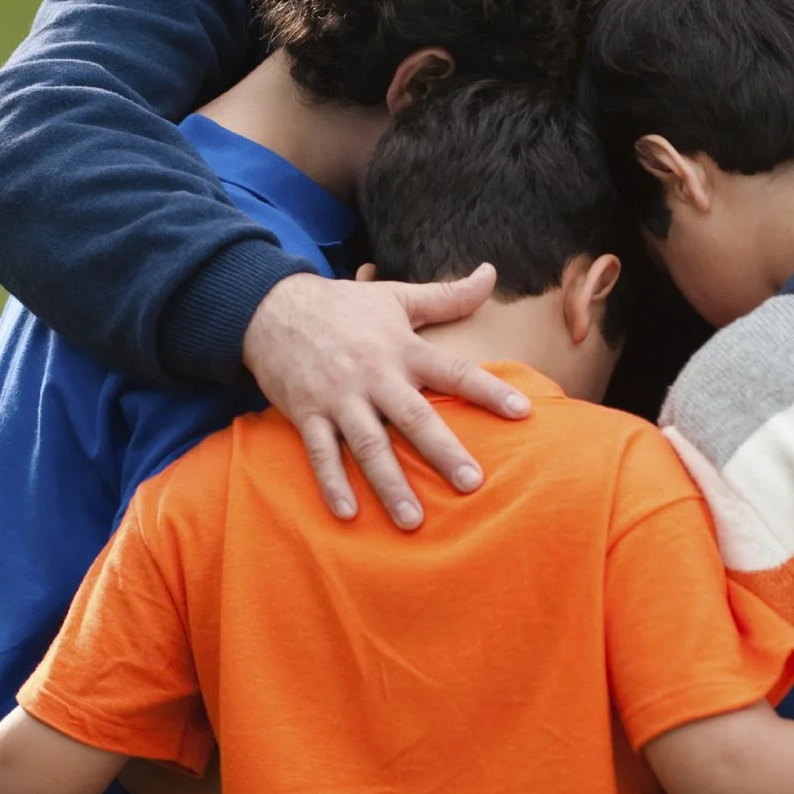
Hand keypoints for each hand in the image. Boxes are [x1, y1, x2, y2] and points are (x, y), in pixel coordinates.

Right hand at [242, 265, 528, 528]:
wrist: (271, 306)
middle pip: (414, 417)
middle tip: (472, 484)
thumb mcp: (397, 296)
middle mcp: (374, 375)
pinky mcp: (307, 414)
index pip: (453, 371)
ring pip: (369, 445)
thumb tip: (490, 273)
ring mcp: (338, 397)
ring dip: (390, 484)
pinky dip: (333, 483)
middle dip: (443, 451)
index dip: (489, 390)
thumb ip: (448, 295)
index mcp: (401, 348)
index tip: (522, 412)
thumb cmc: (343, 306)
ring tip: (413, 521)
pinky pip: (321, 454)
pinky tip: (348, 514)